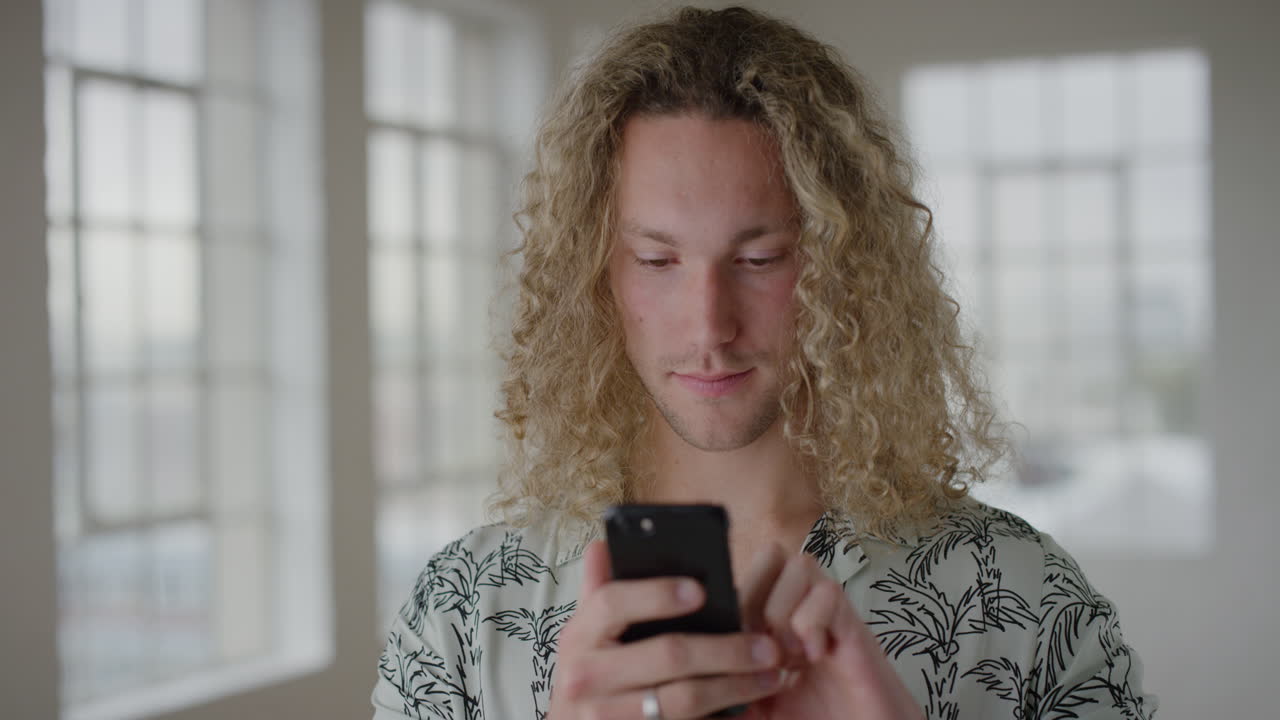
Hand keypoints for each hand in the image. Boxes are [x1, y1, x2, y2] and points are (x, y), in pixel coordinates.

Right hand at [549, 541, 784, 718]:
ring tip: (771, 675)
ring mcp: (605, 716)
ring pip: (683, 700)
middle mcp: (585, 676)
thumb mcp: (587, 634)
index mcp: (578, 635)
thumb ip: (599, 590)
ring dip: (734, 686)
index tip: (700, 589)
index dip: (657, 594)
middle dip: (725, 649)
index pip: (613, 603)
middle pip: (666, 655)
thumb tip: (603, 544)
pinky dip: (721, 717)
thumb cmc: (591, 673)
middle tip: (767, 645)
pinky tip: (747, 706)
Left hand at [737, 545, 923, 719]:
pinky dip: (812, 623)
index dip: (726, 599)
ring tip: (785, 657)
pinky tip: (812, 658)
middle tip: (753, 645)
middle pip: (769, 556)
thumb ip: (726, 689)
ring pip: (798, 564)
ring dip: (782, 609)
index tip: (722, 643)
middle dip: (754, 593)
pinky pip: (830, 593)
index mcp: (769, 621)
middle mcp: (799, 608)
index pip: (740, 576)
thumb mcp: (755, 709)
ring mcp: (828, 613)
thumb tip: (685, 680)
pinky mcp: (855, 626)